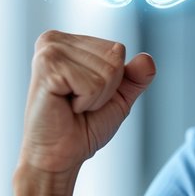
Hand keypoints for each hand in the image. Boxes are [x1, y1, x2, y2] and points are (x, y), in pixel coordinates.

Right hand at [18, 30, 156, 175]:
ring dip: (95, 97)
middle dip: (106, 88)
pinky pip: (93, 84)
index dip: (114, 80)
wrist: (59, 155)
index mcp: (68, 42)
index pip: (117, 48)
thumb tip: (147, 59)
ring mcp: (49, 51)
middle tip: (79, 103)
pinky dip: (86, 102)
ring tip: (72, 105)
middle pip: (114, 56)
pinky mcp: (47, 68)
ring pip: (108, 70)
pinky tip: (66, 106)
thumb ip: (135, 77)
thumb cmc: (83, 127)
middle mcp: (54, 40)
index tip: (87, 95)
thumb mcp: (118, 98)